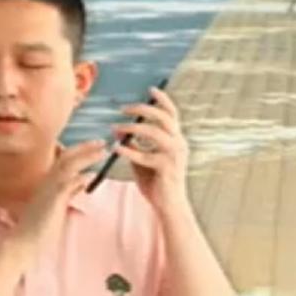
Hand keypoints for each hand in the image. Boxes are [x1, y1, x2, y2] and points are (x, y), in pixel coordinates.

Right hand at [10, 138, 106, 252]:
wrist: (24, 241)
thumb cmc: (40, 226)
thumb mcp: (58, 203)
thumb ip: (69, 191)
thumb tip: (82, 181)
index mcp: (49, 182)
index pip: (65, 159)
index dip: (80, 150)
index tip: (96, 145)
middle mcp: (47, 182)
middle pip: (67, 157)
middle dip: (85, 148)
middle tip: (102, 142)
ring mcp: (48, 190)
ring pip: (67, 166)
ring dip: (85, 158)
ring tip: (102, 153)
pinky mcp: (51, 201)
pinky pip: (65, 186)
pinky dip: (78, 179)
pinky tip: (91, 176)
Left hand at [113, 86, 189, 213]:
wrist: (169, 206)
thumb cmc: (156, 183)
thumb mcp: (143, 161)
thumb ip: (135, 146)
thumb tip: (120, 132)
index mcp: (176, 140)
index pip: (172, 114)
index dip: (162, 100)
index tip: (150, 89)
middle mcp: (179, 144)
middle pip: (163, 117)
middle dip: (142, 109)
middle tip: (123, 109)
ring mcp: (175, 155)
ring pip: (154, 132)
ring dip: (132, 128)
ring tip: (116, 129)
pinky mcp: (167, 168)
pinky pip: (145, 155)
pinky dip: (129, 151)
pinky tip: (116, 149)